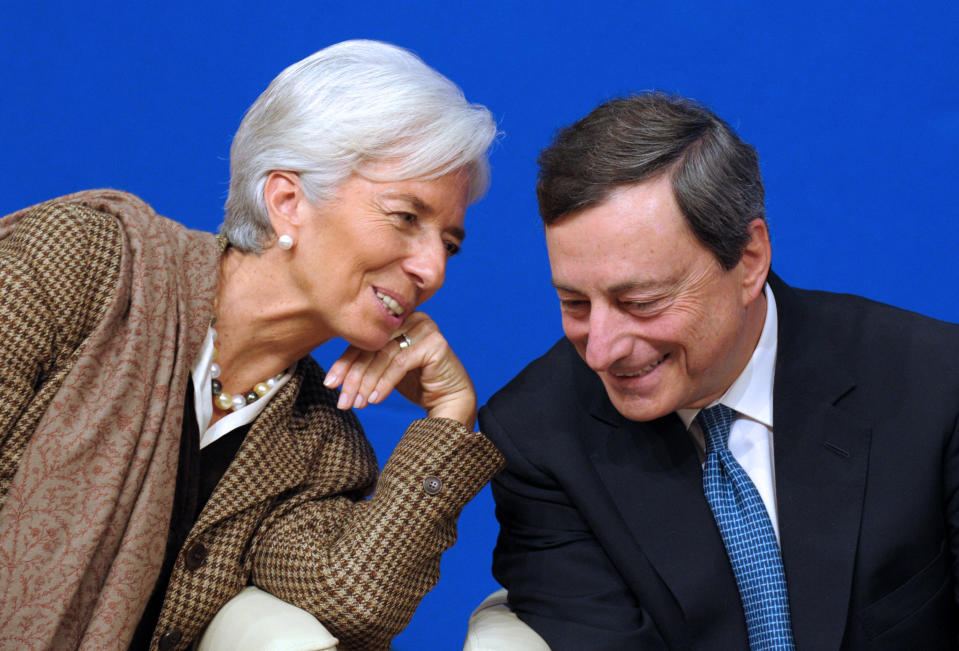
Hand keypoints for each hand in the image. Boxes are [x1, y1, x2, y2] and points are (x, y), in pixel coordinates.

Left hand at [322, 311, 476, 428]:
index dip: (344, 362)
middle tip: (343, 401)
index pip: (364, 339)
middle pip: (372, 347)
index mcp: (396, 318)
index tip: (330, 384)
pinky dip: (384, 383)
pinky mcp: (434, 343)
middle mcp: (411, 317)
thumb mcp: (385, 369)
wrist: (450, 398)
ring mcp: (424, 327)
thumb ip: (366, 361)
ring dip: (366, 383)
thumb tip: (331, 377)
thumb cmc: (417, 383)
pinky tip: (374, 400)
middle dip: (354, 377)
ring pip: (384, 356)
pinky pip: (400, 363)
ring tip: (357, 404)